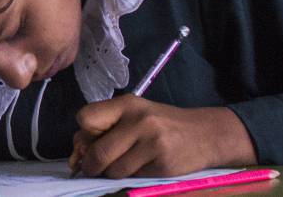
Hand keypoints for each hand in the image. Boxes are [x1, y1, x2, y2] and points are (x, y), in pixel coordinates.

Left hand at [71, 95, 256, 178]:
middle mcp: (139, 120)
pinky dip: (131, 177)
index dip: (83, 135)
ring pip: (113, 170)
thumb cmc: (162, 125)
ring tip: (125, 164)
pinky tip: (143, 167)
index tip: (90, 142)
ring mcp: (152, 142)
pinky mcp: (162, 163)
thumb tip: (77, 154)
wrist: (205, 134)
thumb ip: (105, 129)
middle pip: (97, 152)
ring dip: (112, 174)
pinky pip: (132, 177)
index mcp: (126, 104)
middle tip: (94, 167)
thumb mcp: (134, 116)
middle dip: (91, 165)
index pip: (86, 118)